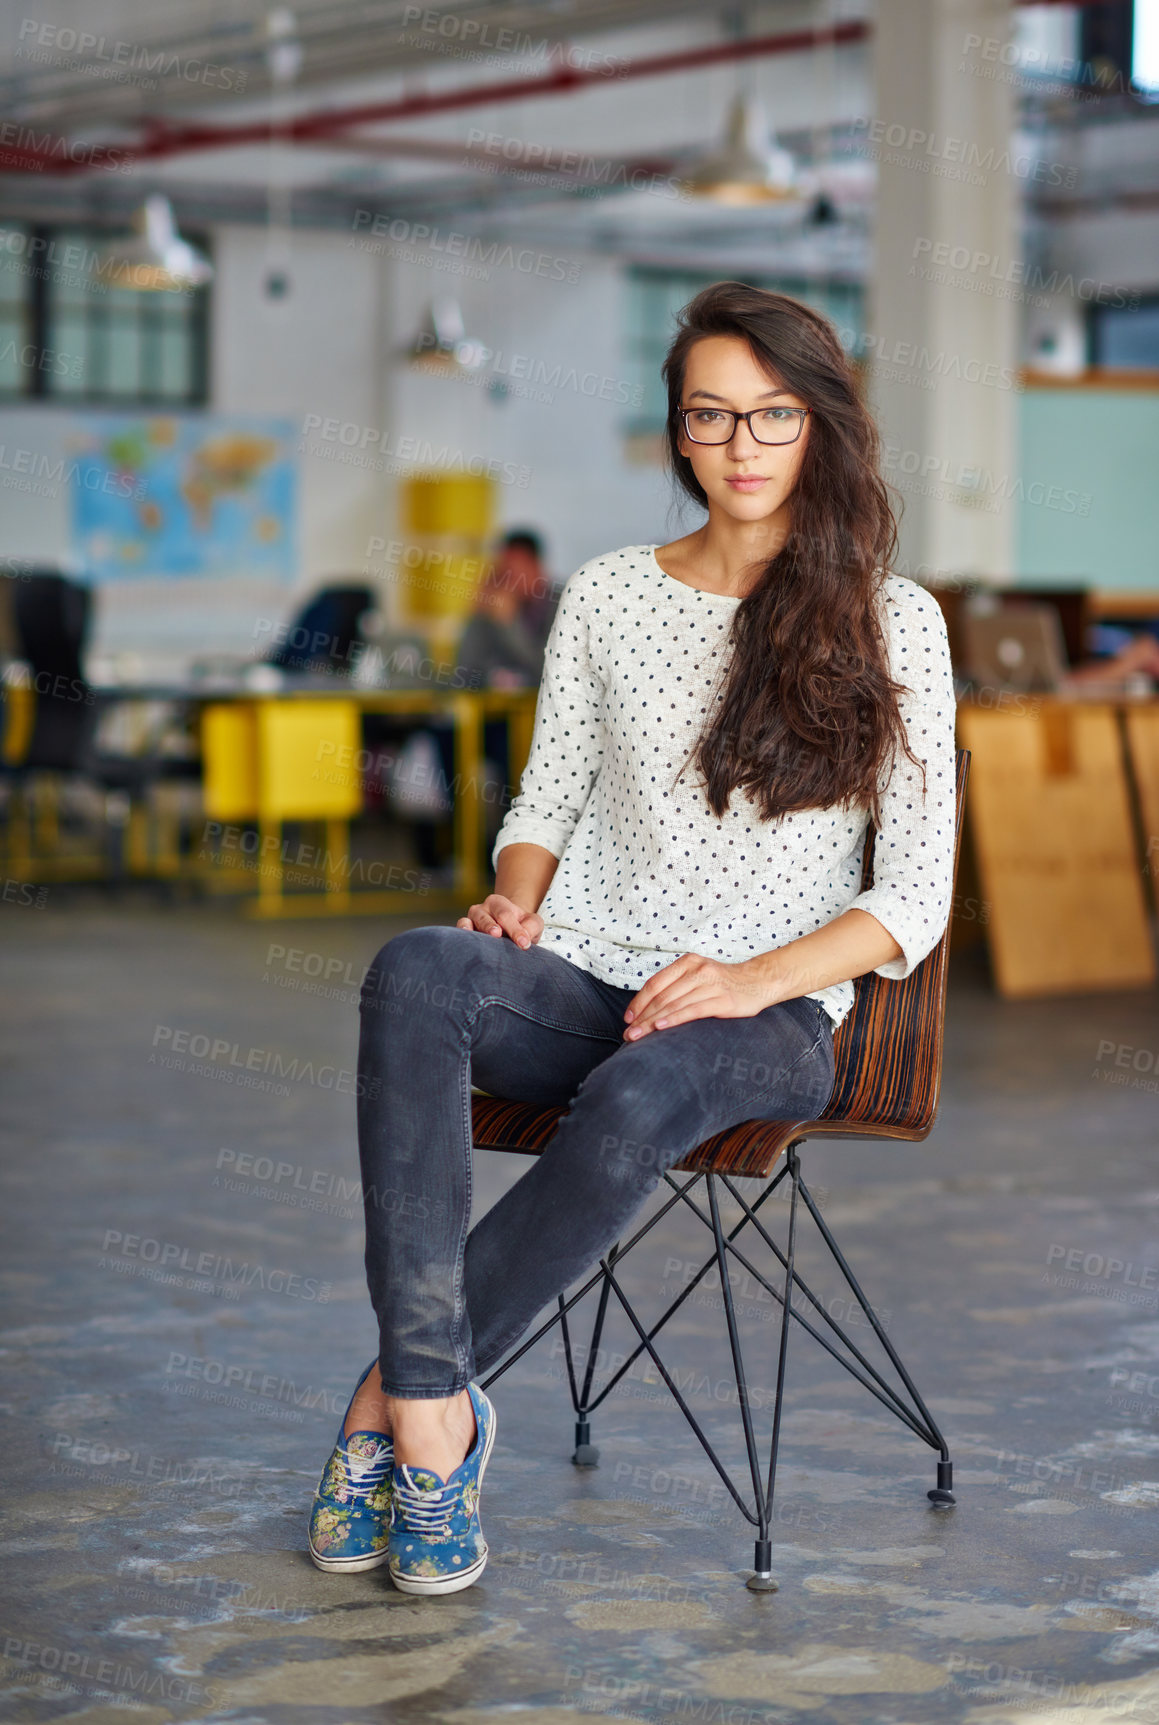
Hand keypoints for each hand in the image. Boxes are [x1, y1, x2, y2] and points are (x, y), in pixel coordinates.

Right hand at [456, 893, 543, 949]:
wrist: (508, 930)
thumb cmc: (522, 926)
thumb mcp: (533, 923)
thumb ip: (532, 927)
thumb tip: (524, 938)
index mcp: (499, 903)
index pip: (506, 915)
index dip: (515, 929)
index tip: (524, 944)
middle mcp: (483, 908)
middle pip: (488, 918)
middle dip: (493, 927)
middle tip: (498, 935)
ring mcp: (471, 919)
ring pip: (472, 922)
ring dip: (478, 930)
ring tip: (485, 936)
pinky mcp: (464, 930)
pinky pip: (460, 928)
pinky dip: (462, 932)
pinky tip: (467, 939)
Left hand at [621, 953, 774, 1039]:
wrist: (758, 981)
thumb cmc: (722, 983)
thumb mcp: (697, 976)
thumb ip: (676, 987)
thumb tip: (647, 1010)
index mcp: (687, 963)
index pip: (655, 983)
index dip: (638, 1002)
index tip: (628, 1019)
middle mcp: (697, 970)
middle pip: (662, 996)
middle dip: (642, 1017)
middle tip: (628, 1034)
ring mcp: (710, 984)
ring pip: (674, 1004)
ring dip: (652, 1022)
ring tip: (638, 1037)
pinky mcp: (722, 1000)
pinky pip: (692, 1010)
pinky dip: (674, 1019)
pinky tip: (661, 1028)